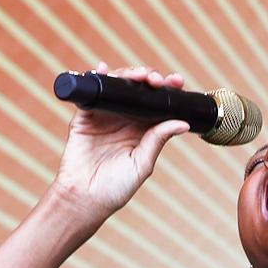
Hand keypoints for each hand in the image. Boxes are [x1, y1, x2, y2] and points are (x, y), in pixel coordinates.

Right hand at [51, 61, 192, 218]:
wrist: (85, 198)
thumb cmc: (116, 188)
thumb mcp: (142, 164)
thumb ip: (157, 141)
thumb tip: (182, 123)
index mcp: (143, 130)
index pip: (158, 104)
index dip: (168, 90)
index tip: (177, 82)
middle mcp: (125, 119)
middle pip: (138, 89)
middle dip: (149, 78)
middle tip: (156, 80)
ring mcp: (105, 115)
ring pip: (118, 86)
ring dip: (127, 75)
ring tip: (137, 75)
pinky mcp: (85, 116)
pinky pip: (92, 92)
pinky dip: (97, 78)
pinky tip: (104, 70)